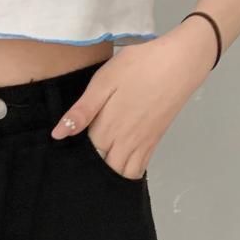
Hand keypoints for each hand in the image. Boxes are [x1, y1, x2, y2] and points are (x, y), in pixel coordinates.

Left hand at [50, 24, 215, 179]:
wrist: (180, 61)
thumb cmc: (140, 66)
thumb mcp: (103, 82)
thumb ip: (81, 112)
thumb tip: (58, 135)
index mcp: (107, 129)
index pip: (84, 157)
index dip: (73, 158)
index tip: (64, 157)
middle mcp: (124, 142)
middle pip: (102, 170)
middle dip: (90, 173)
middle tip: (78, 167)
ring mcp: (141, 144)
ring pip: (121, 174)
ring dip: (108, 177)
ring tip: (96, 171)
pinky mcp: (153, 142)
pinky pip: (139, 169)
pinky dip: (127, 174)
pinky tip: (117, 169)